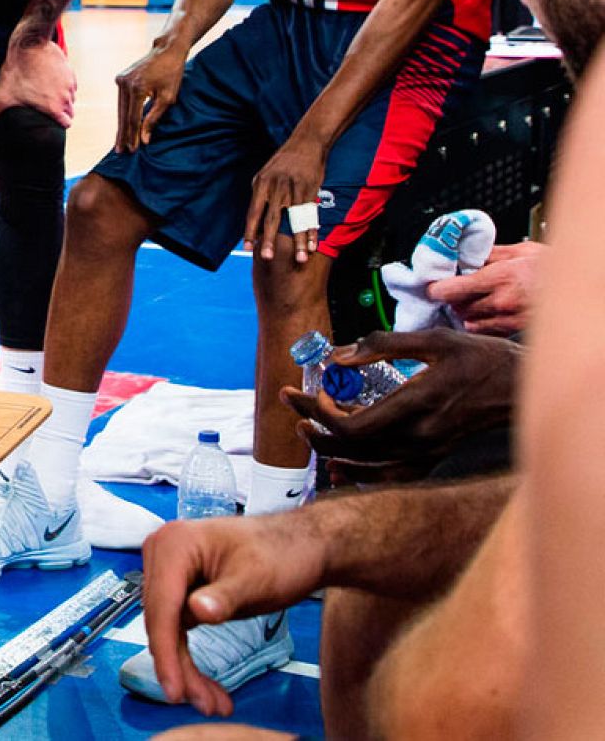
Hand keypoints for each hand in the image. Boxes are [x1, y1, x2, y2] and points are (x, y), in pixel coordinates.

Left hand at [0, 36, 75, 130]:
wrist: (29, 45)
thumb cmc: (16, 71)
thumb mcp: (3, 95)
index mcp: (53, 107)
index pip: (67, 123)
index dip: (60, 122)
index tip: (52, 120)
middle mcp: (65, 96)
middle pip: (70, 111)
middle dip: (62, 111)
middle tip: (49, 107)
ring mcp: (69, 83)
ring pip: (72, 97)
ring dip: (64, 97)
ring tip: (50, 94)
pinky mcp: (70, 71)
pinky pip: (72, 84)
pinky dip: (65, 85)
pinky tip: (53, 82)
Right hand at [114, 43, 186, 152]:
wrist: (167, 50)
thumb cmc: (172, 73)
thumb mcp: (168, 98)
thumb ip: (154, 119)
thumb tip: (144, 139)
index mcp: (138, 88)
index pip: (133, 119)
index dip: (133, 136)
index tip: (133, 150)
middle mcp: (125, 84)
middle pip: (123, 116)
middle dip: (123, 134)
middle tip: (120, 151)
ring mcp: (121, 80)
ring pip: (120, 109)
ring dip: (121, 126)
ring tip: (119, 143)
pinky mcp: (120, 78)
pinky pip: (121, 101)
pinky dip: (122, 114)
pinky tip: (122, 126)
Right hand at [141, 515, 324, 715]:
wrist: (302, 546)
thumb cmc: (283, 553)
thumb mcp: (257, 579)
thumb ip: (225, 597)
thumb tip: (198, 611)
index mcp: (175, 544)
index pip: (161, 607)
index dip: (166, 652)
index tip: (175, 690)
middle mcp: (163, 553)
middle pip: (160, 622)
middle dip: (179, 666)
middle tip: (203, 702)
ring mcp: (169, 570)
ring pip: (166, 630)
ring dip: (184, 666)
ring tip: (212, 700)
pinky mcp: (179, 588)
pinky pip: (176, 628)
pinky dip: (188, 655)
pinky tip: (204, 682)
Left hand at [243, 138, 325, 262]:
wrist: (306, 143)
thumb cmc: (282, 163)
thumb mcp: (264, 175)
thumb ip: (259, 196)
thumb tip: (254, 221)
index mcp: (261, 185)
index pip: (253, 213)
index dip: (250, 231)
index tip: (247, 248)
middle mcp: (277, 188)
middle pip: (273, 219)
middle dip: (270, 240)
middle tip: (267, 258)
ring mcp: (295, 189)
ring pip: (296, 220)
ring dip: (298, 241)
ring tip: (299, 259)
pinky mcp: (311, 190)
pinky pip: (311, 214)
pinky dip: (312, 231)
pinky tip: (312, 245)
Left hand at [280, 329, 519, 464]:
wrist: (521, 388)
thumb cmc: (480, 358)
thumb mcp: (434, 339)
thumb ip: (383, 345)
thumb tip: (339, 355)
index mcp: (416, 406)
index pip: (351, 425)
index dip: (320, 411)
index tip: (308, 390)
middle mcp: (418, 437)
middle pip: (350, 445)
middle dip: (314, 424)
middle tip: (294, 403)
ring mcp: (426, 452)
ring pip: (364, 464)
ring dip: (330, 448)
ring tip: (307, 429)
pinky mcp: (432, 458)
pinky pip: (387, 476)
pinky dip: (359, 472)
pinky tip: (341, 466)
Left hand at [427, 241, 543, 335]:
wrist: (579, 287)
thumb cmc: (554, 267)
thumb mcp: (522, 251)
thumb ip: (490, 253)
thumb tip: (465, 253)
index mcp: (499, 277)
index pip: (450, 289)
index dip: (436, 288)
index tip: (430, 286)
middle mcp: (501, 301)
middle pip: (457, 307)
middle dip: (452, 299)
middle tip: (453, 290)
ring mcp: (508, 319)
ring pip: (468, 321)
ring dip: (464, 312)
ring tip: (471, 301)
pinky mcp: (515, 330)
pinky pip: (486, 330)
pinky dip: (479, 324)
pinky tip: (485, 313)